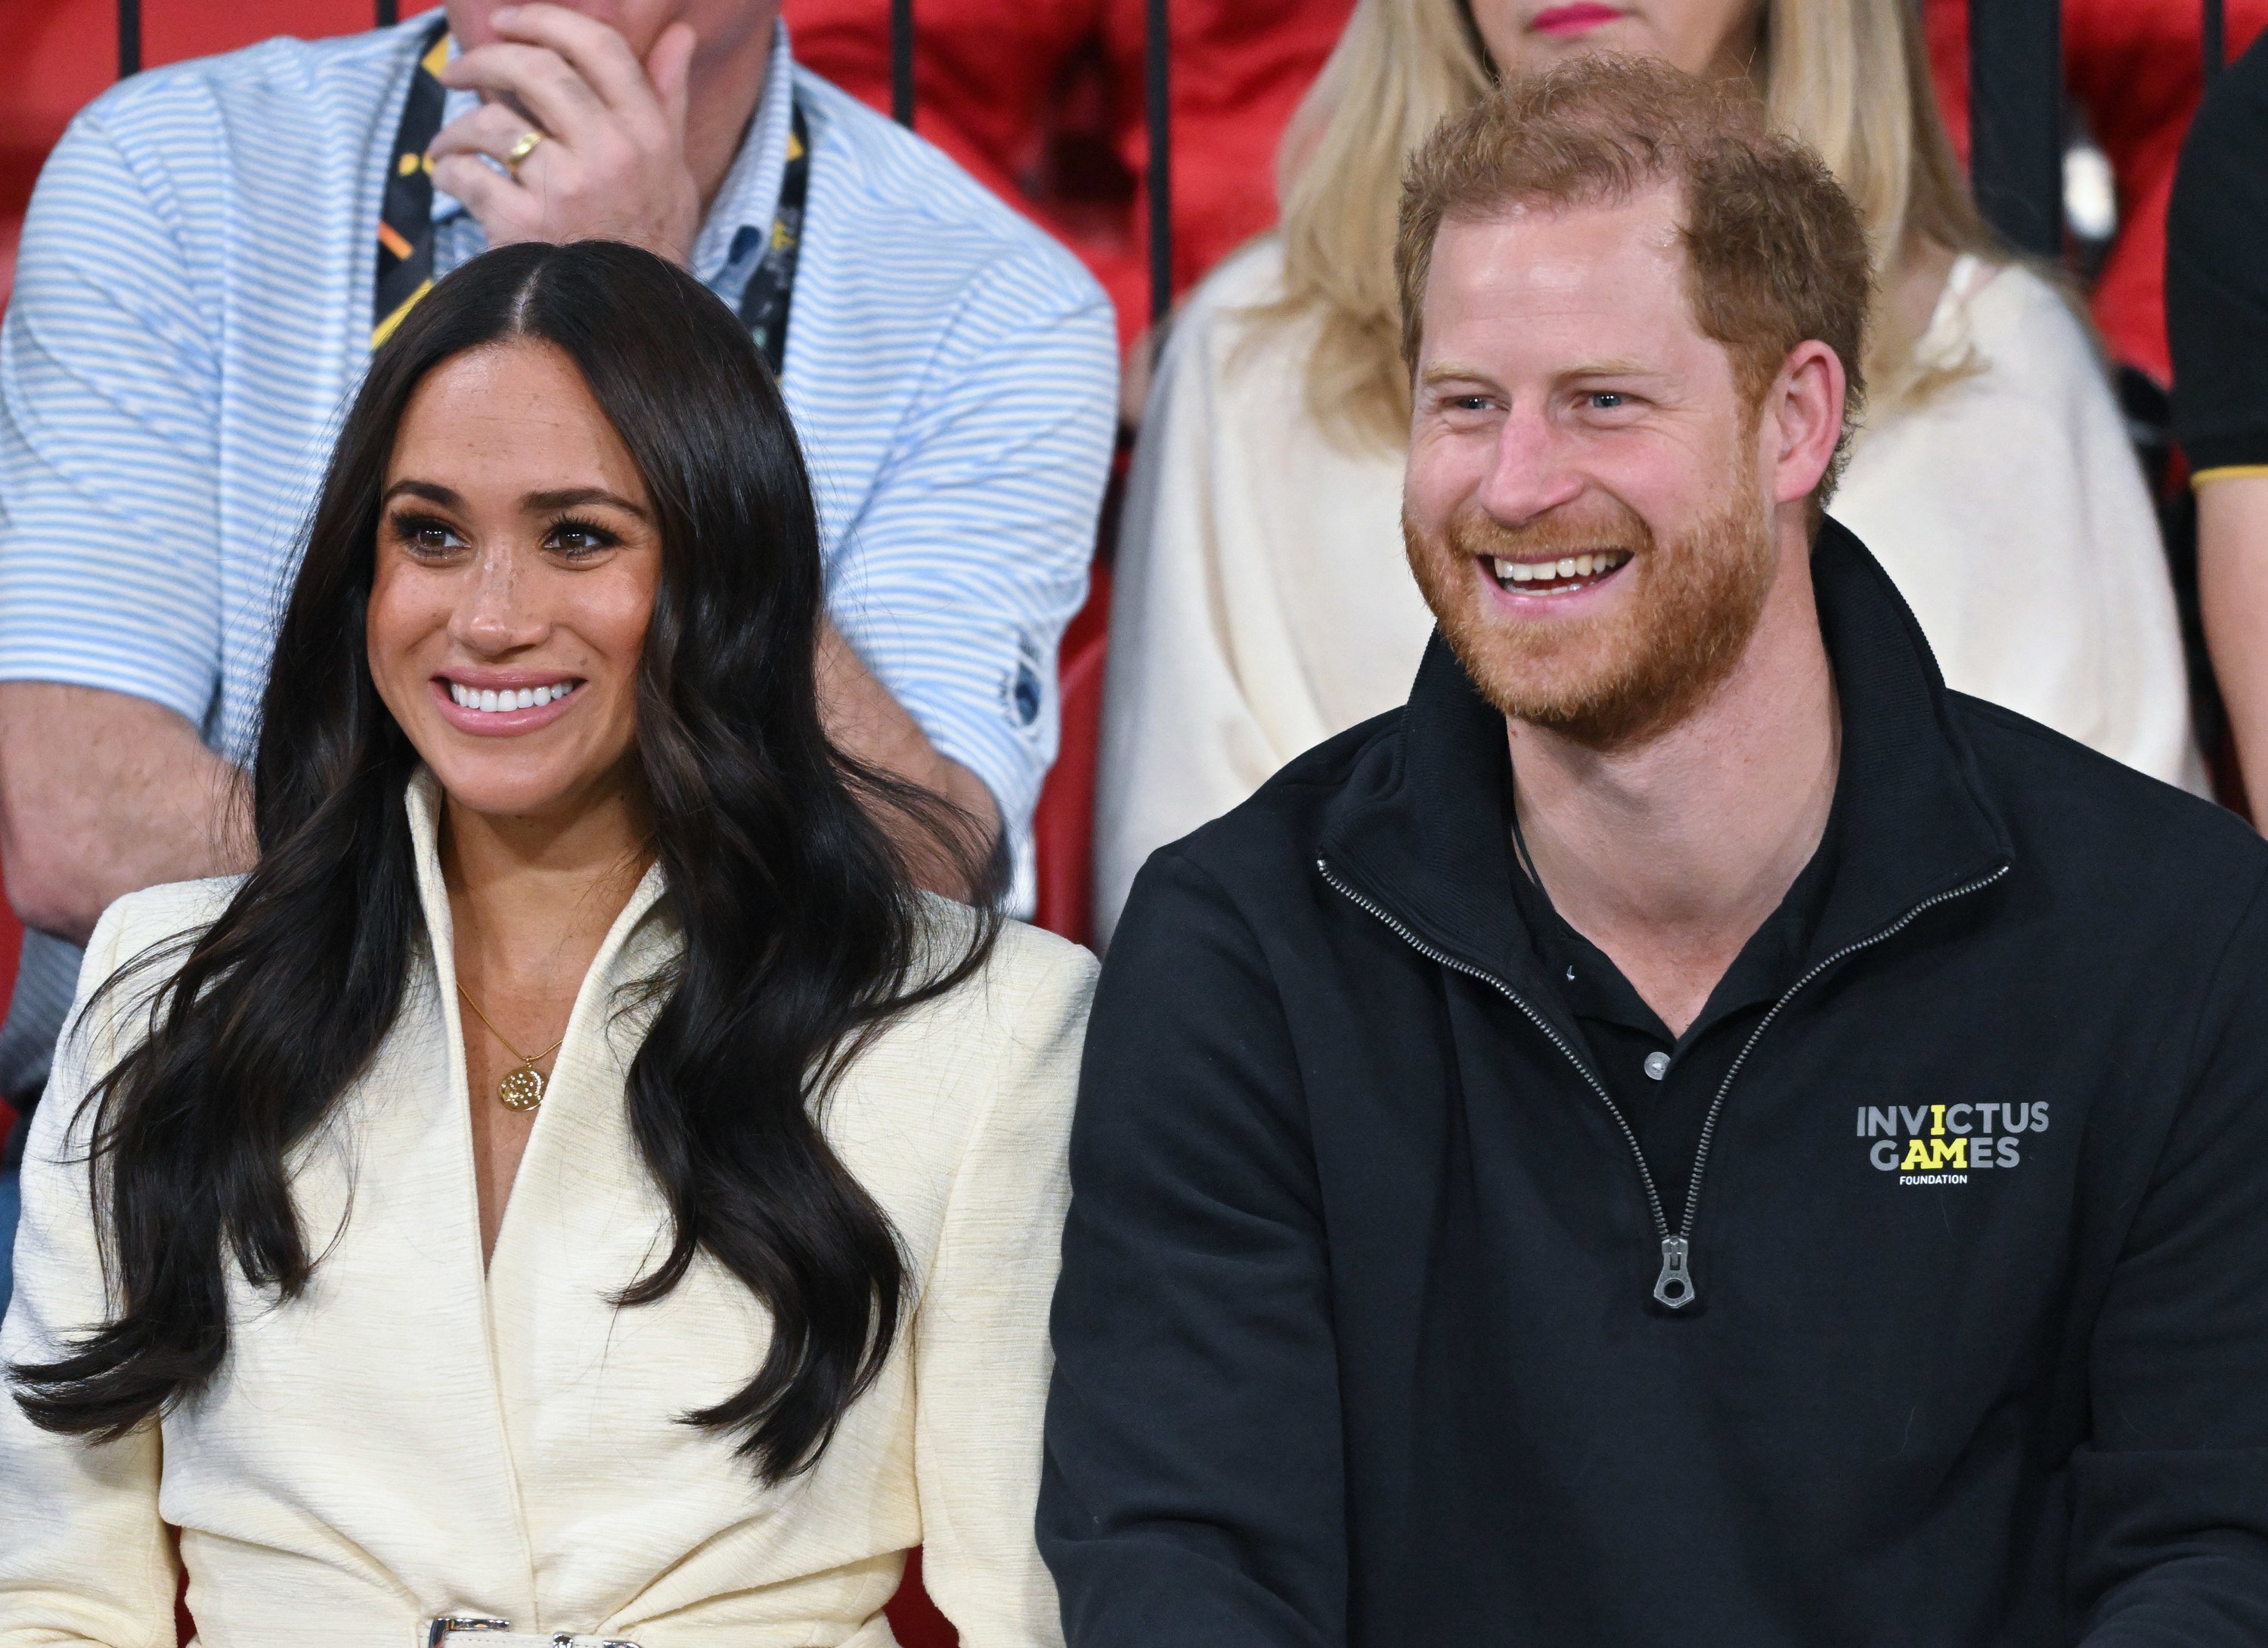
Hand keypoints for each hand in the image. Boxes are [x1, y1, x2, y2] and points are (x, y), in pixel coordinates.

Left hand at [430, 3, 700, 265]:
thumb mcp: (673, 169)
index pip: (599, 48)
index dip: (545, 19)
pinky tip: (449, 176)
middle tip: (458, 70)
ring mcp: (566, 190)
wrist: (628, 318)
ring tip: (450, 139)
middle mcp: (611, 155)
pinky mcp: (524, 225)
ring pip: (492, 123)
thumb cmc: (648, 238)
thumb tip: (679, 33)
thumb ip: (667, 98)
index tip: (507, 21)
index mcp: (648, 135)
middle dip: (484, 59)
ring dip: (457, 126)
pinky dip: (447, 170)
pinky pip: (466, 174)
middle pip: (537, 70)